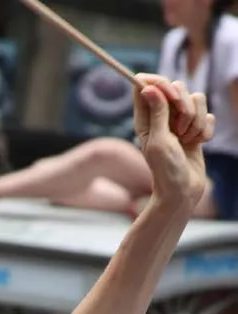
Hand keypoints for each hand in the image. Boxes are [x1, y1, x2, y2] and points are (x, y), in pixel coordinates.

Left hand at [133, 74, 214, 210]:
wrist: (183, 191)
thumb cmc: (166, 170)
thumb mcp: (159, 140)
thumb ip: (157, 112)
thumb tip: (147, 87)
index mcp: (145, 119)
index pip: (145, 84)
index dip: (159, 82)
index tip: (169, 93)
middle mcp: (162, 116)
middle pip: (176, 86)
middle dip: (184, 104)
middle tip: (180, 128)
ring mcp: (180, 121)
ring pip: (196, 98)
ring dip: (196, 120)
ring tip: (187, 140)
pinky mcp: (196, 128)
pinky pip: (208, 114)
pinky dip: (206, 130)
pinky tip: (199, 144)